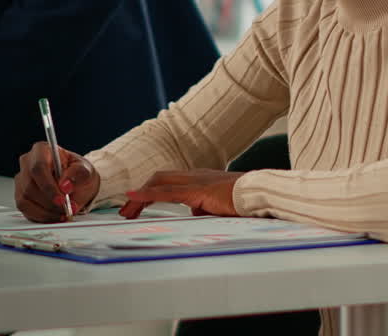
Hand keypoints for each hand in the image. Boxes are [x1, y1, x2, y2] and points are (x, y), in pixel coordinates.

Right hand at [15, 142, 99, 222]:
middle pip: (30, 186)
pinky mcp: (21, 196)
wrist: (77, 184)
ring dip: (46, 211)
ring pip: (25, 200)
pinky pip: (25, 210)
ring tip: (63, 213)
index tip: (62, 199)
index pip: (38, 168)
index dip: (48, 186)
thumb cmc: (78, 173)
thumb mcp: (85, 170)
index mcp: (41, 150)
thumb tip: (65, 185)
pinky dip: (41, 217)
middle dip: (50, 202)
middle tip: (67, 209)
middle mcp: (27, 163)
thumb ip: (78, 174)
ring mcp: (22, 180)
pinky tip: (54, 216)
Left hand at [120, 169, 243, 218]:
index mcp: (199, 178)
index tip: (136, 205)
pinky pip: (167, 192)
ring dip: (140, 198)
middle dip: (140, 195)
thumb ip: (205, 206)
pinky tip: (134, 198)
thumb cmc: (245, 200)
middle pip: (158, 179)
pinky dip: (147, 194)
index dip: (150, 190)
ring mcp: (195, 181)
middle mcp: (194, 175)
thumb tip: (195, 211)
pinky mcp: (198, 190)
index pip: (168, 180)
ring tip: (126, 212)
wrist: (261, 194)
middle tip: (126, 212)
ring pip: (159, 183)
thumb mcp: (219, 205)